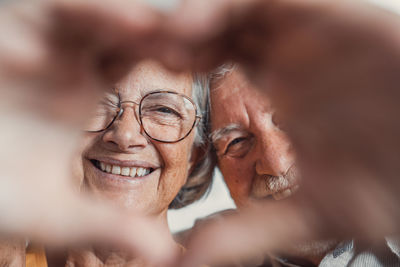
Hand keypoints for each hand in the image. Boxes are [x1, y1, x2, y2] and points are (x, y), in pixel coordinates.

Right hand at [0, 0, 177, 264]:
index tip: (197, 65)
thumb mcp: (56, 213)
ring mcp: (44, 44)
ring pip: (90, 18)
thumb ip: (107, 226)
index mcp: (95, 99)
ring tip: (148, 23)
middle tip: (187, 35)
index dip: (169, 67)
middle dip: (153, 36)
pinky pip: (48, 11)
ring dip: (118, 18)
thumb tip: (163, 256)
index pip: (142, 73)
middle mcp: (73, 66)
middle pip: (124, 39)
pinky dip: (78, 13)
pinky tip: (113, 21)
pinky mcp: (9, 25)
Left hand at [155, 0, 399, 265]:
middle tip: (133, 57)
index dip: (171, 76)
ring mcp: (301, 32)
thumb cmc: (386, 181)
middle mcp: (282, 56)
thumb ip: (245, 232)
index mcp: (273, 92)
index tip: (133, 91)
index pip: (209, 67)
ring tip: (161, 42)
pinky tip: (193, 29)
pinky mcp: (323, 12)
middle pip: (211, 34)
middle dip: (173, 43)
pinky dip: (223, 7)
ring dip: (190, 23)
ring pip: (231, 11)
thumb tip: (183, 262)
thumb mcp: (306, 211)